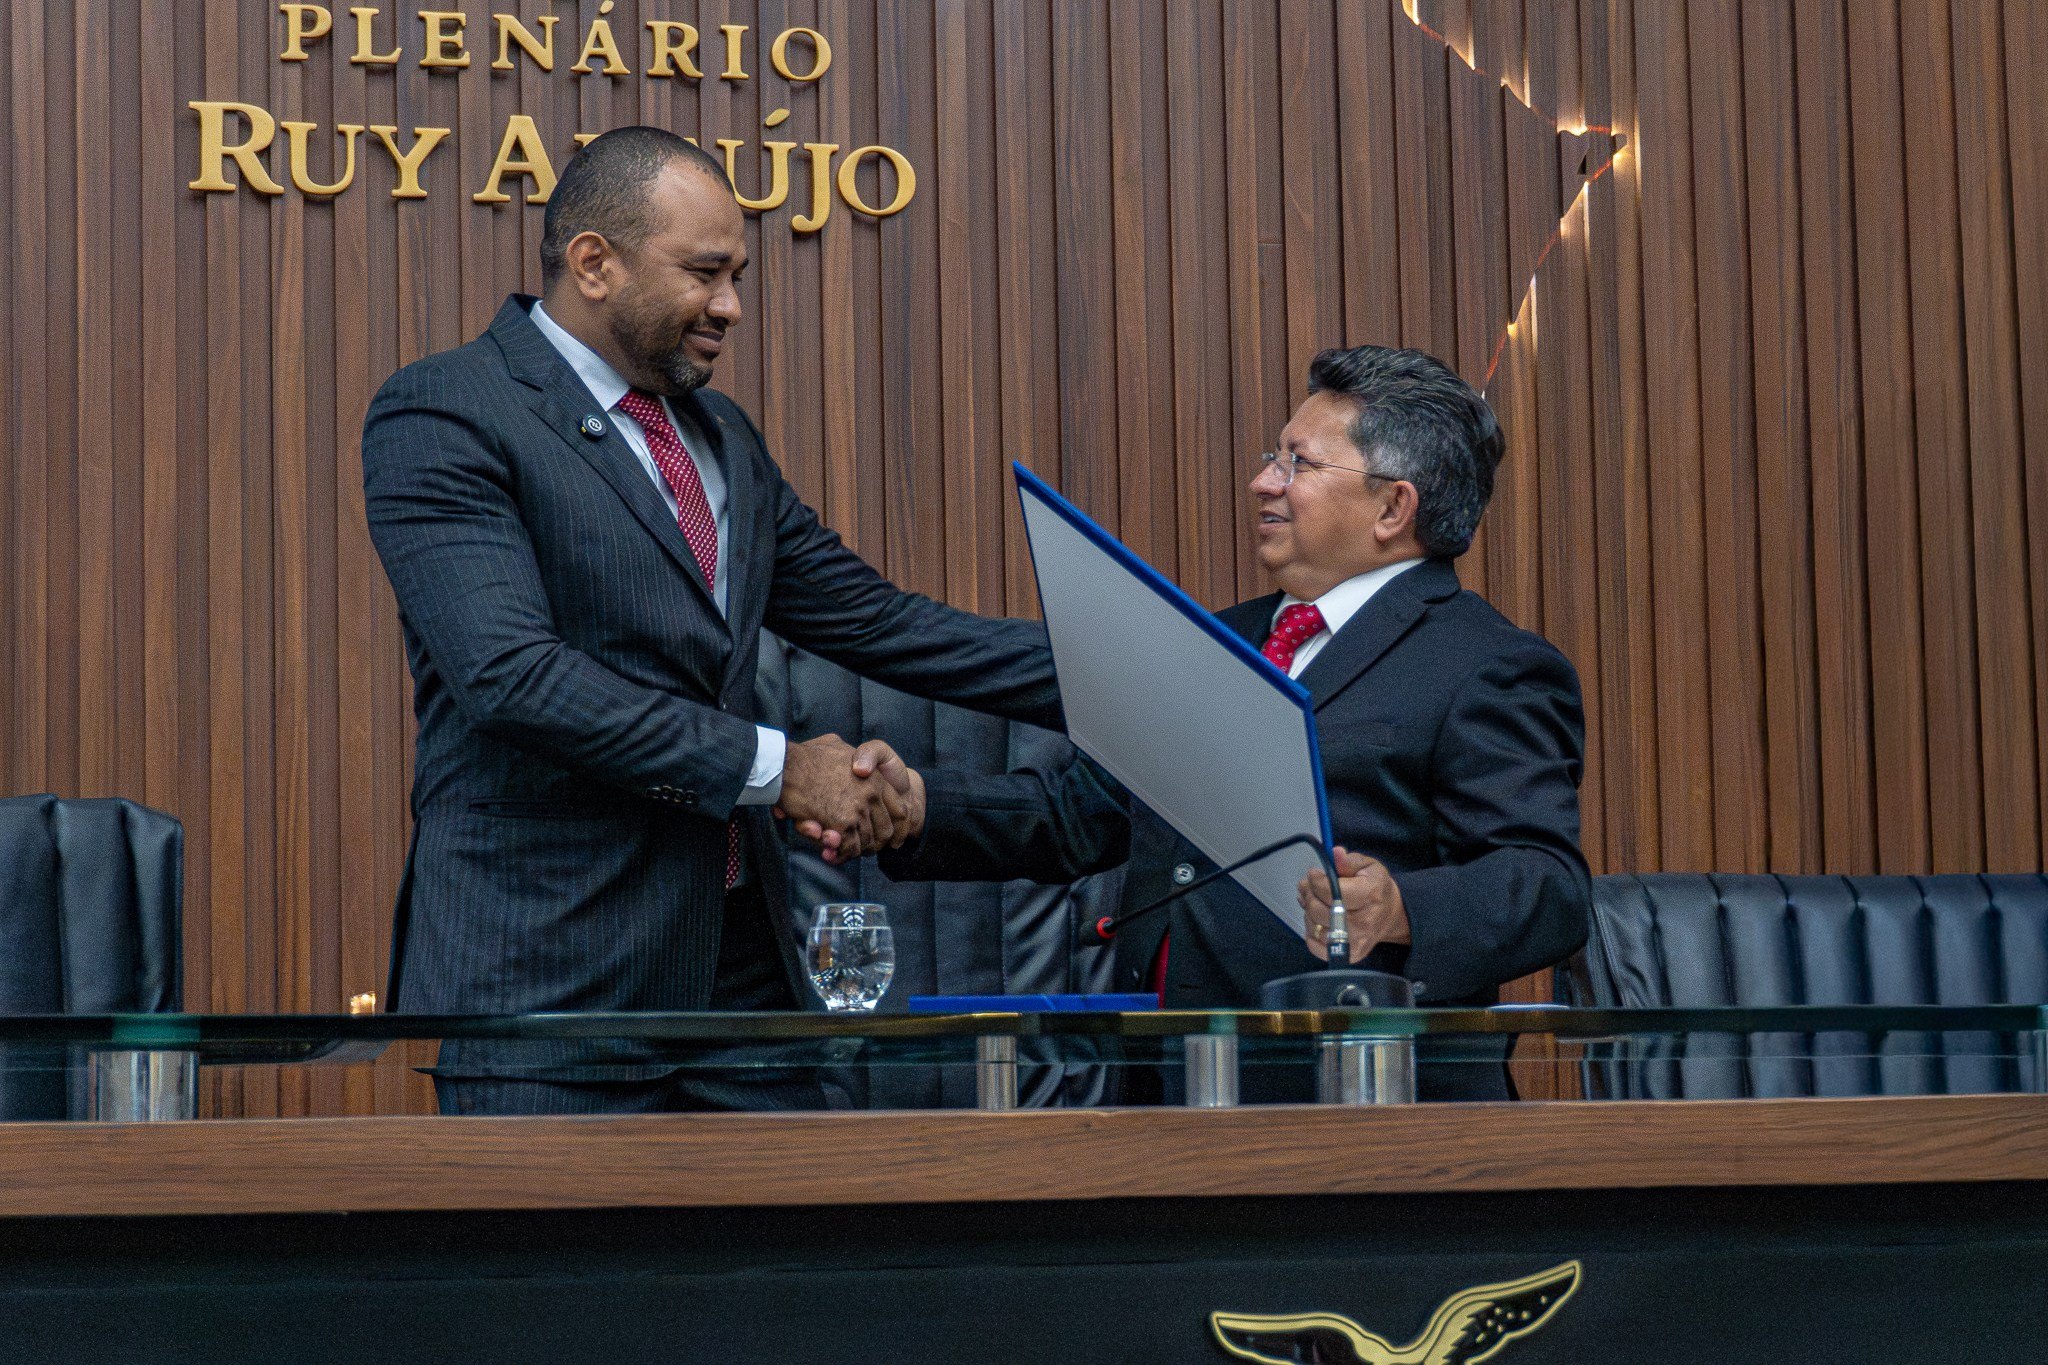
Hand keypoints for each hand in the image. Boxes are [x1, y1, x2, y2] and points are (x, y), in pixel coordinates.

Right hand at [777, 735, 922, 863]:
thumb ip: (851, 755)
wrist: (786, 763)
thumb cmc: (807, 755)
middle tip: (862, 849)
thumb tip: (856, 763)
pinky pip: (849, 847)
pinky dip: (841, 854)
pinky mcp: (841, 823)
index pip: (899, 810)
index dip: (897, 827)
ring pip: (866, 842)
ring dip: (855, 851)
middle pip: (885, 831)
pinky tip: (832, 852)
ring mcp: (857, 809)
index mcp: (875, 778)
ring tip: (842, 850)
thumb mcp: (838, 745)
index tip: (892, 839)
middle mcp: (871, 794)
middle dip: (874, 844)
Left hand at [1297, 845, 1409, 962]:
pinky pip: (1316, 946)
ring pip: (1315, 926)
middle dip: (1309, 894)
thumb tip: (1334, 854)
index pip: (1331, 891)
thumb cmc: (1376, 888)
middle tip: (1308, 886)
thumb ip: (1349, 861)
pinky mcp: (1349, 955)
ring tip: (1313, 900)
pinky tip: (1317, 920)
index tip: (1313, 874)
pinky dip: (1311, 932)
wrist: (1391, 915)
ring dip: (1308, 911)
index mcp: (1369, 895)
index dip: (1316, 881)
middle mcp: (1363, 922)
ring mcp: (1356, 941)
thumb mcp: (1368, 866)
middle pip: (1319, 910)